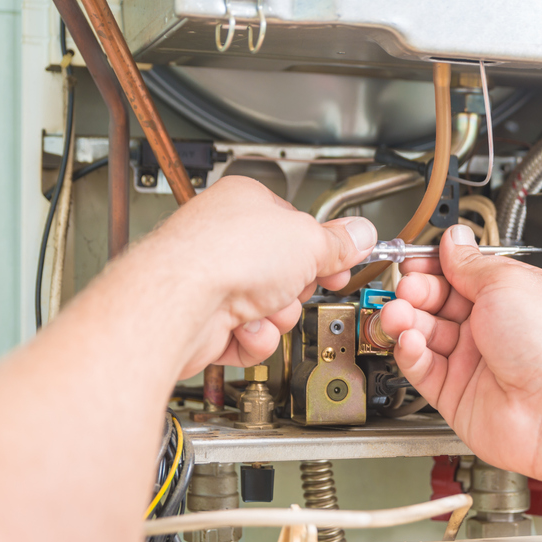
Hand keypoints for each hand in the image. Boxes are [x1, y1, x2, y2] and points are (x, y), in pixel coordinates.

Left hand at [127, 176, 377, 377]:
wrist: (181, 303)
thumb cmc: (225, 256)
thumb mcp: (308, 241)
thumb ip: (339, 243)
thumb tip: (361, 234)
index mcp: (247, 203)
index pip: (298, 227)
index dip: (323, 248)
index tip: (341, 262)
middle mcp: (227, 240)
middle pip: (288, 272)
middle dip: (297, 288)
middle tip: (294, 285)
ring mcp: (215, 282)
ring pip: (273, 309)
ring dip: (278, 316)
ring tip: (263, 307)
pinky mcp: (208, 322)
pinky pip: (253, 336)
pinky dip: (255, 338)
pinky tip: (245, 327)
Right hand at [380, 224, 541, 479]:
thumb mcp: (507, 283)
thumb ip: (471, 264)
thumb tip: (454, 240)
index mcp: (510, 297)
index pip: (461, 275)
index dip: (434, 267)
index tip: (415, 262)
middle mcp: (492, 329)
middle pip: (438, 304)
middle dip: (416, 293)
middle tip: (407, 289)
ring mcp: (474, 363)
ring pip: (425, 335)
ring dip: (406, 321)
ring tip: (398, 314)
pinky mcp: (456, 395)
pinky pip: (423, 369)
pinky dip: (410, 353)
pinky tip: (410, 341)